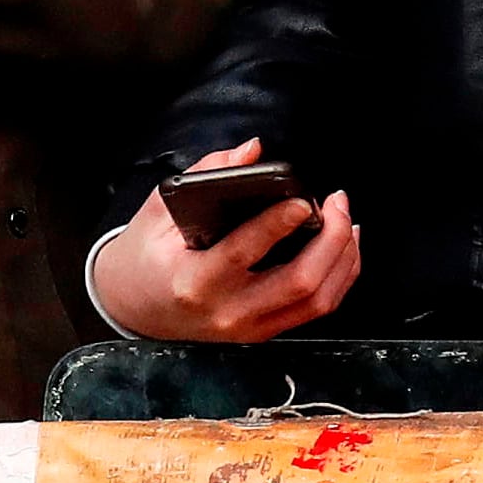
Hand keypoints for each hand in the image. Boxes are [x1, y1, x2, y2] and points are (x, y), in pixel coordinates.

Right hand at [90, 139, 361, 341]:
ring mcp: (249, 329)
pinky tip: (342, 248)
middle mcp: (227, 312)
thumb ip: (205, 174)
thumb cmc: (148, 255)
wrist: (134, 307)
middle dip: (330, 239)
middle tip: (336, 202)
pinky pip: (315, 309)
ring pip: (317, 302)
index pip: (243, 253)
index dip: (278, 225)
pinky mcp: (264, 332)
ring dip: (343, 259)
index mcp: (194, 280)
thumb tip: (252, 150)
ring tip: (347, 221)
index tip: (305, 200)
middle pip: (298, 283)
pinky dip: (338, 277)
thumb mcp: (159, 210)